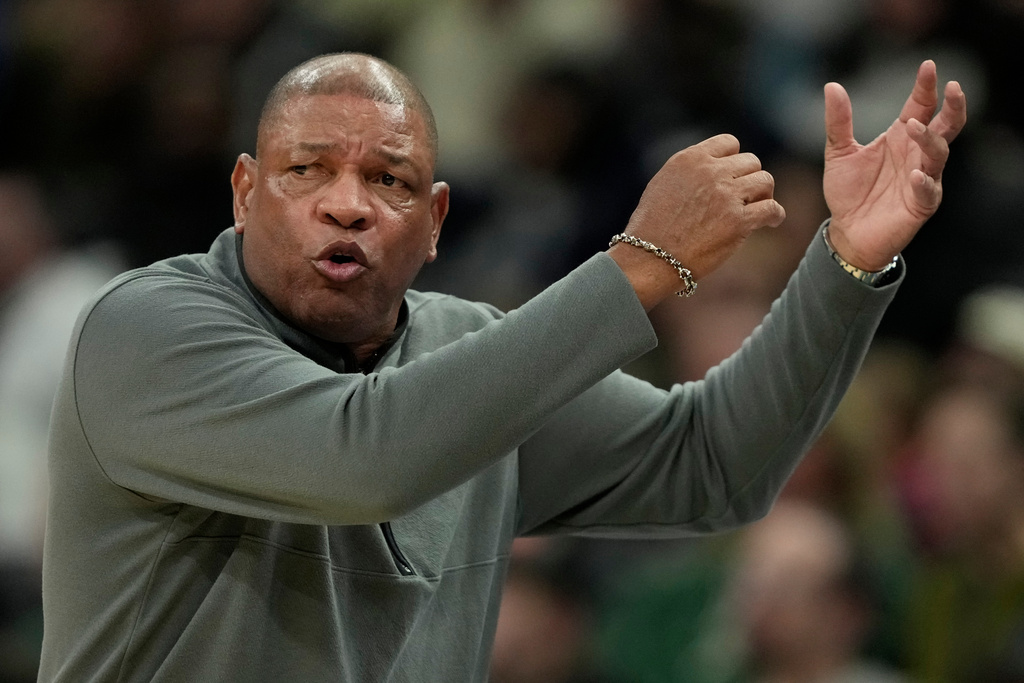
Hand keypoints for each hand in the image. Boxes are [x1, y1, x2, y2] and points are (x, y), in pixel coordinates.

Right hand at [611, 134, 785, 308]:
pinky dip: (775, 214)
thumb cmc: (651, 228)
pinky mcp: (738, 221)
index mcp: (689, 159)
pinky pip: (771, 208)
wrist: (649, 259)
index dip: (734, 160)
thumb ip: (690, 172)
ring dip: (764, 194)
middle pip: (751, 161)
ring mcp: (726, 195)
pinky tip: (772, 221)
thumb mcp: (663, 184)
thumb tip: (716, 171)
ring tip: (758, 208)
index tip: (733, 176)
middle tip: (746, 197)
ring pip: (765, 180)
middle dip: (750, 178)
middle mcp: (710, 172)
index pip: (729, 143)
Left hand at [823, 60, 966, 270]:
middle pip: (945, 126)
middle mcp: (916, 154)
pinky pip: (928, 191)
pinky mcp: (921, 204)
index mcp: (900, 138)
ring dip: (929, 139)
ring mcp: (923, 178)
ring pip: (938, 154)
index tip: (928, 66)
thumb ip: (838, 122)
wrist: (846, 232)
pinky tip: (915, 175)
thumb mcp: (838, 153)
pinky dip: (923, 182)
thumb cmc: (848, 192)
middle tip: (952, 87)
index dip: (926, 87)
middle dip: (952, 107)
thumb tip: (832, 86)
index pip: (920, 106)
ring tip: (913, 126)